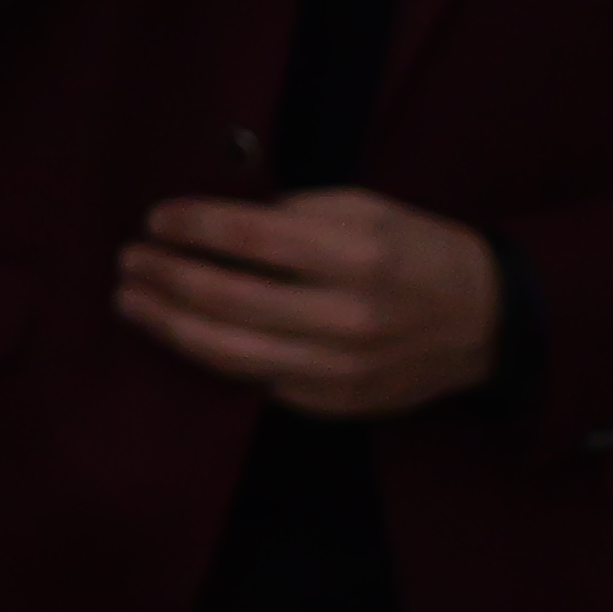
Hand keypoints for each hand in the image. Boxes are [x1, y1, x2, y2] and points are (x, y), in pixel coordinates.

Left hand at [116, 188, 503, 418]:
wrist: (484, 323)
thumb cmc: (418, 252)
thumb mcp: (368, 209)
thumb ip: (296, 212)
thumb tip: (220, 221)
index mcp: (355, 255)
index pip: (249, 236)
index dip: (192, 225)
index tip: (155, 218)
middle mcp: (344, 315)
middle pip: (227, 298)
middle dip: (165, 276)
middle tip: (128, 261)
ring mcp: (337, 366)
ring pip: (228, 351)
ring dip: (167, 324)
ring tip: (131, 302)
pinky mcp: (332, 401)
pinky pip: (254, 379)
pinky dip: (209, 355)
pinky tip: (179, 334)